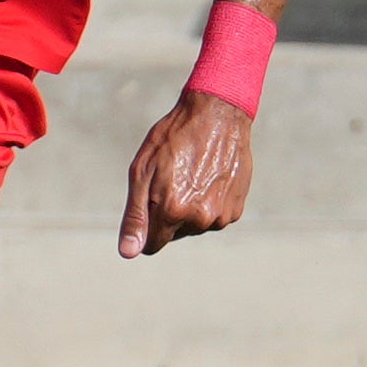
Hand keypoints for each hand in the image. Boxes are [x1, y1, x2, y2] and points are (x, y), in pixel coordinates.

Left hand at [118, 88, 253, 259]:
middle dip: (169, 214)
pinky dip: (209, 202)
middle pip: (174, 234)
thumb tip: (129, 252)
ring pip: (195, 226)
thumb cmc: (173, 138)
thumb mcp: (142, 172)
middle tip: (172, 179)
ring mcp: (221, 215)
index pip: (152, 244)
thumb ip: (135, 216)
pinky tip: (209, 177)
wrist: (218, 114)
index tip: (149, 201)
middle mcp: (200, 219)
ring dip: (190, 208)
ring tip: (193, 174)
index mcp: (173, 211)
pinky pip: (214, 216)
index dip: (146, 226)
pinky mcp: (236, 208)